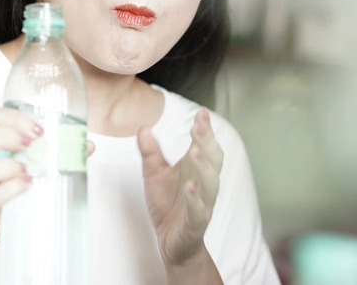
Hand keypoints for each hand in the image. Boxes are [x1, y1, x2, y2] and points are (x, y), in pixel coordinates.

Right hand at [0, 108, 96, 252]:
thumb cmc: (2, 194)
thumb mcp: (24, 169)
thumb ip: (52, 155)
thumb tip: (88, 146)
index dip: (15, 118)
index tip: (39, 130)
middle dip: (6, 136)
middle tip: (31, 145)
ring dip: (6, 166)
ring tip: (28, 169)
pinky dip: (11, 189)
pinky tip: (27, 186)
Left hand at [138, 108, 223, 266]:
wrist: (171, 243)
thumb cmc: (168, 206)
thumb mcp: (154, 174)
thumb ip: (151, 152)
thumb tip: (143, 128)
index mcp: (196, 169)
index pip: (206, 145)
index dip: (205, 129)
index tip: (201, 112)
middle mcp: (204, 183)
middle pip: (213, 159)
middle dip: (207, 141)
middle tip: (198, 126)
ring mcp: (203, 203)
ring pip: (211, 183)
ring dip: (204, 166)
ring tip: (194, 150)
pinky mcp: (196, 223)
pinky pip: (199, 210)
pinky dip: (196, 199)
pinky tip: (190, 186)